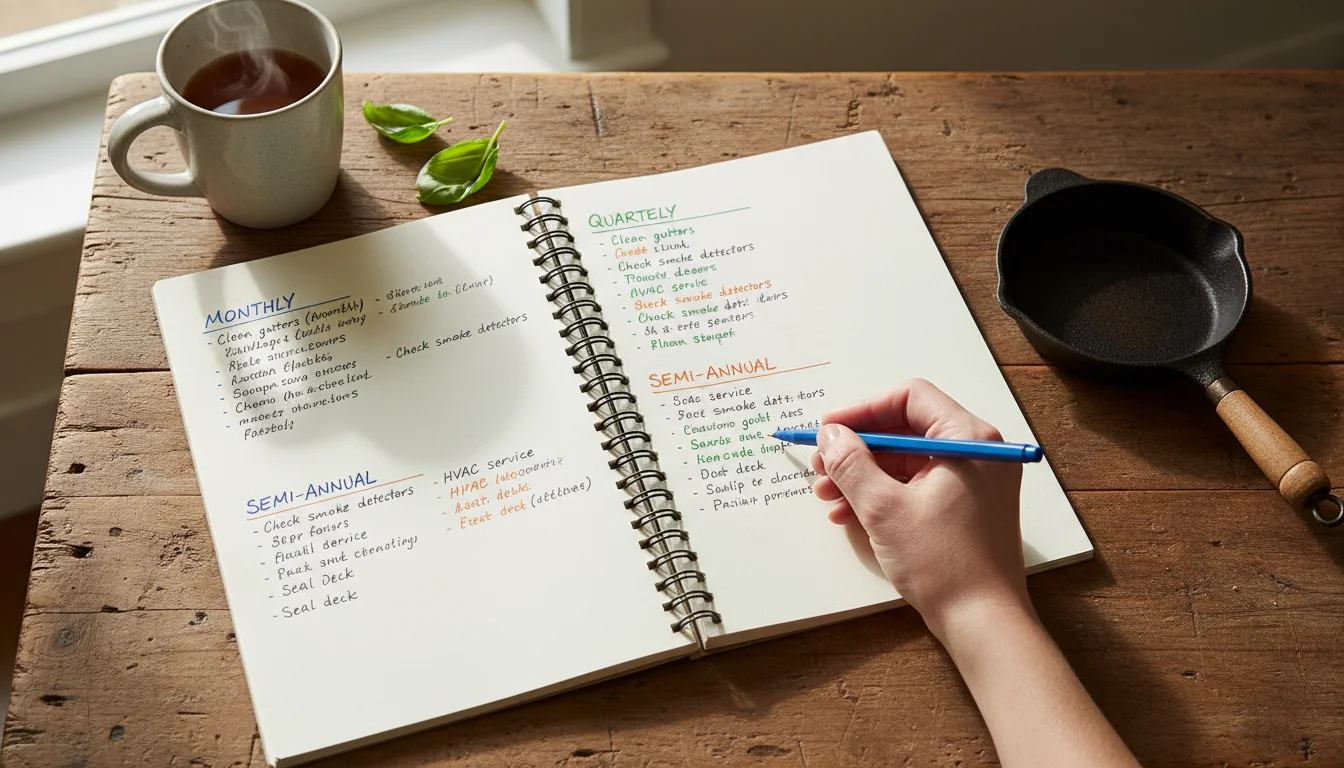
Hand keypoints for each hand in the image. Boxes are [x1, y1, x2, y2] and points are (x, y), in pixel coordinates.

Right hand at [811, 378, 1030, 636]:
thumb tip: (830, 434)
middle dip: (858, 447)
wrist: (982, 622)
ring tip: (827, 495)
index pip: (909, 398)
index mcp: (969, 439)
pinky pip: (915, 485)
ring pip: (905, 460)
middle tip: (822, 465)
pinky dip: (882, 494)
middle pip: (905, 429)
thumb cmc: (944, 563)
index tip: (829, 430)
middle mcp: (977, 452)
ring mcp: (973, 481)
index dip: (863, 410)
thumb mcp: (884, 508)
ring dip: (863, 474)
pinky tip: (848, 514)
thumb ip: (852, 463)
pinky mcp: (964, 507)